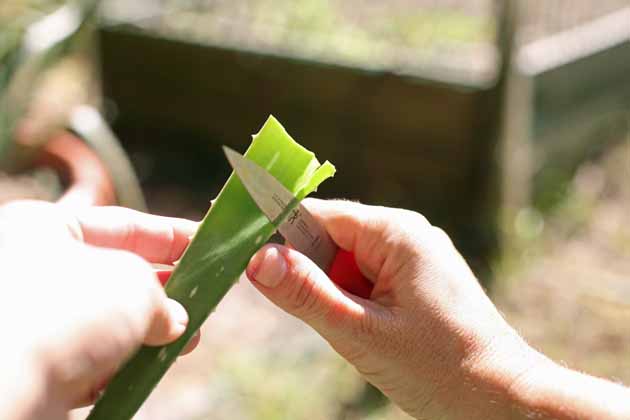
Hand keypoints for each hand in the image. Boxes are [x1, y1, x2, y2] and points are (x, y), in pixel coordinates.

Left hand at [0, 201, 198, 419]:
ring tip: (187, 341)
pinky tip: (150, 369)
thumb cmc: (67, 312)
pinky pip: (86, 358)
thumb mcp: (135, 283)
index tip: (205, 244)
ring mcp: (30, 320)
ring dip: (149, 332)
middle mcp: (31, 269)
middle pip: (116, 275)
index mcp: (46, 228)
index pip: (124, 224)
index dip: (172, 235)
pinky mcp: (31, 366)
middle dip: (165, 291)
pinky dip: (120, 363)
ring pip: (105, 321)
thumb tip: (174, 320)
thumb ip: (162, 296)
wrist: (7, 387)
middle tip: (200, 300)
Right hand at [246, 199, 629, 418]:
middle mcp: (406, 234)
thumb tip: (256, 259)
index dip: (278, 233)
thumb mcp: (361, 333)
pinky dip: (354, 300)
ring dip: (335, 293)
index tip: (243, 253)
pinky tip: (369, 330)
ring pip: (347, 262)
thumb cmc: (438, 368)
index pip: (318, 215)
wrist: (503, 399)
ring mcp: (415, 255)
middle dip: (311, 274)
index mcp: (395, 233)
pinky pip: (368, 277)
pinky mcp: (418, 277)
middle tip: (314, 314)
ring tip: (358, 332)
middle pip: (331, 238)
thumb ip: (307, 294)